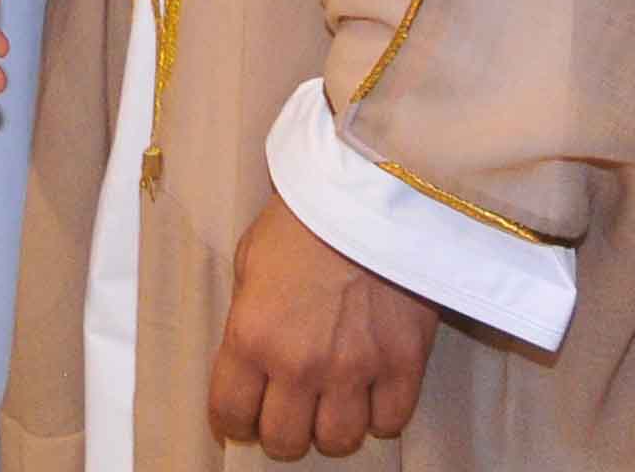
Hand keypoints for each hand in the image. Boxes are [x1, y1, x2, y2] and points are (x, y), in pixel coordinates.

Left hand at [210, 193, 442, 458]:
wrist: (368, 193)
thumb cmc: (301, 220)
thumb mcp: (249, 262)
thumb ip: (249, 319)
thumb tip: (249, 358)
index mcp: (251, 337)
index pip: (231, 413)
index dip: (233, 420)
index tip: (241, 414)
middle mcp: (299, 365)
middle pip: (286, 441)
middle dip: (282, 430)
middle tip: (289, 409)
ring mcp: (354, 369)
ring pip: (339, 441)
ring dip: (331, 427)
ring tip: (332, 402)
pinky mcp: (403, 365)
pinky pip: (390, 422)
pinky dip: (379, 414)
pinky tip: (372, 391)